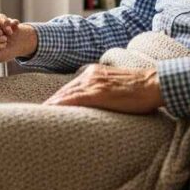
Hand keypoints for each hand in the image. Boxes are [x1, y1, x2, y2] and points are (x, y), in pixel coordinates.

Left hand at [43, 65, 163, 114]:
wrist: (154, 83)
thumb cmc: (140, 89)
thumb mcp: (116, 86)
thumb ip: (103, 92)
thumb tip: (96, 106)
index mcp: (93, 72)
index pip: (69, 88)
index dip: (57, 99)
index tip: (46, 109)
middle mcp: (90, 75)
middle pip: (64, 91)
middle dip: (50, 103)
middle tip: (34, 115)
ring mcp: (94, 83)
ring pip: (66, 95)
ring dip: (51, 106)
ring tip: (37, 117)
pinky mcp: (99, 93)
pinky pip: (75, 99)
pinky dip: (62, 105)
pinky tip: (52, 110)